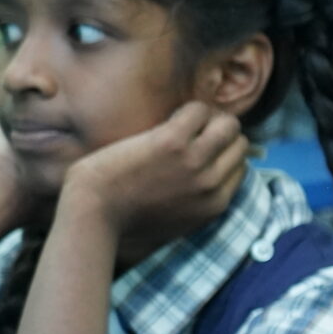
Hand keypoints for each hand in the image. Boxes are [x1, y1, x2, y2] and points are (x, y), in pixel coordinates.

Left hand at [58, 103, 248, 238]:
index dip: (222, 154)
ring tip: (186, 122)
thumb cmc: (123, 221)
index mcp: (215, 205)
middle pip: (238, 144)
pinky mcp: (171, 141)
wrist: (93, 215)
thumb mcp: (176, 224)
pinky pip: (198, 110)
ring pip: (228, 124)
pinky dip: (189, 109)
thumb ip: (198, 205)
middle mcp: (211, 183)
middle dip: (220, 135)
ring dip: (210, 118)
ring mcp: (194, 161)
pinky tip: (170, 117)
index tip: (204, 147)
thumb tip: (209, 186)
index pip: (239, 167)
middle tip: (195, 131)